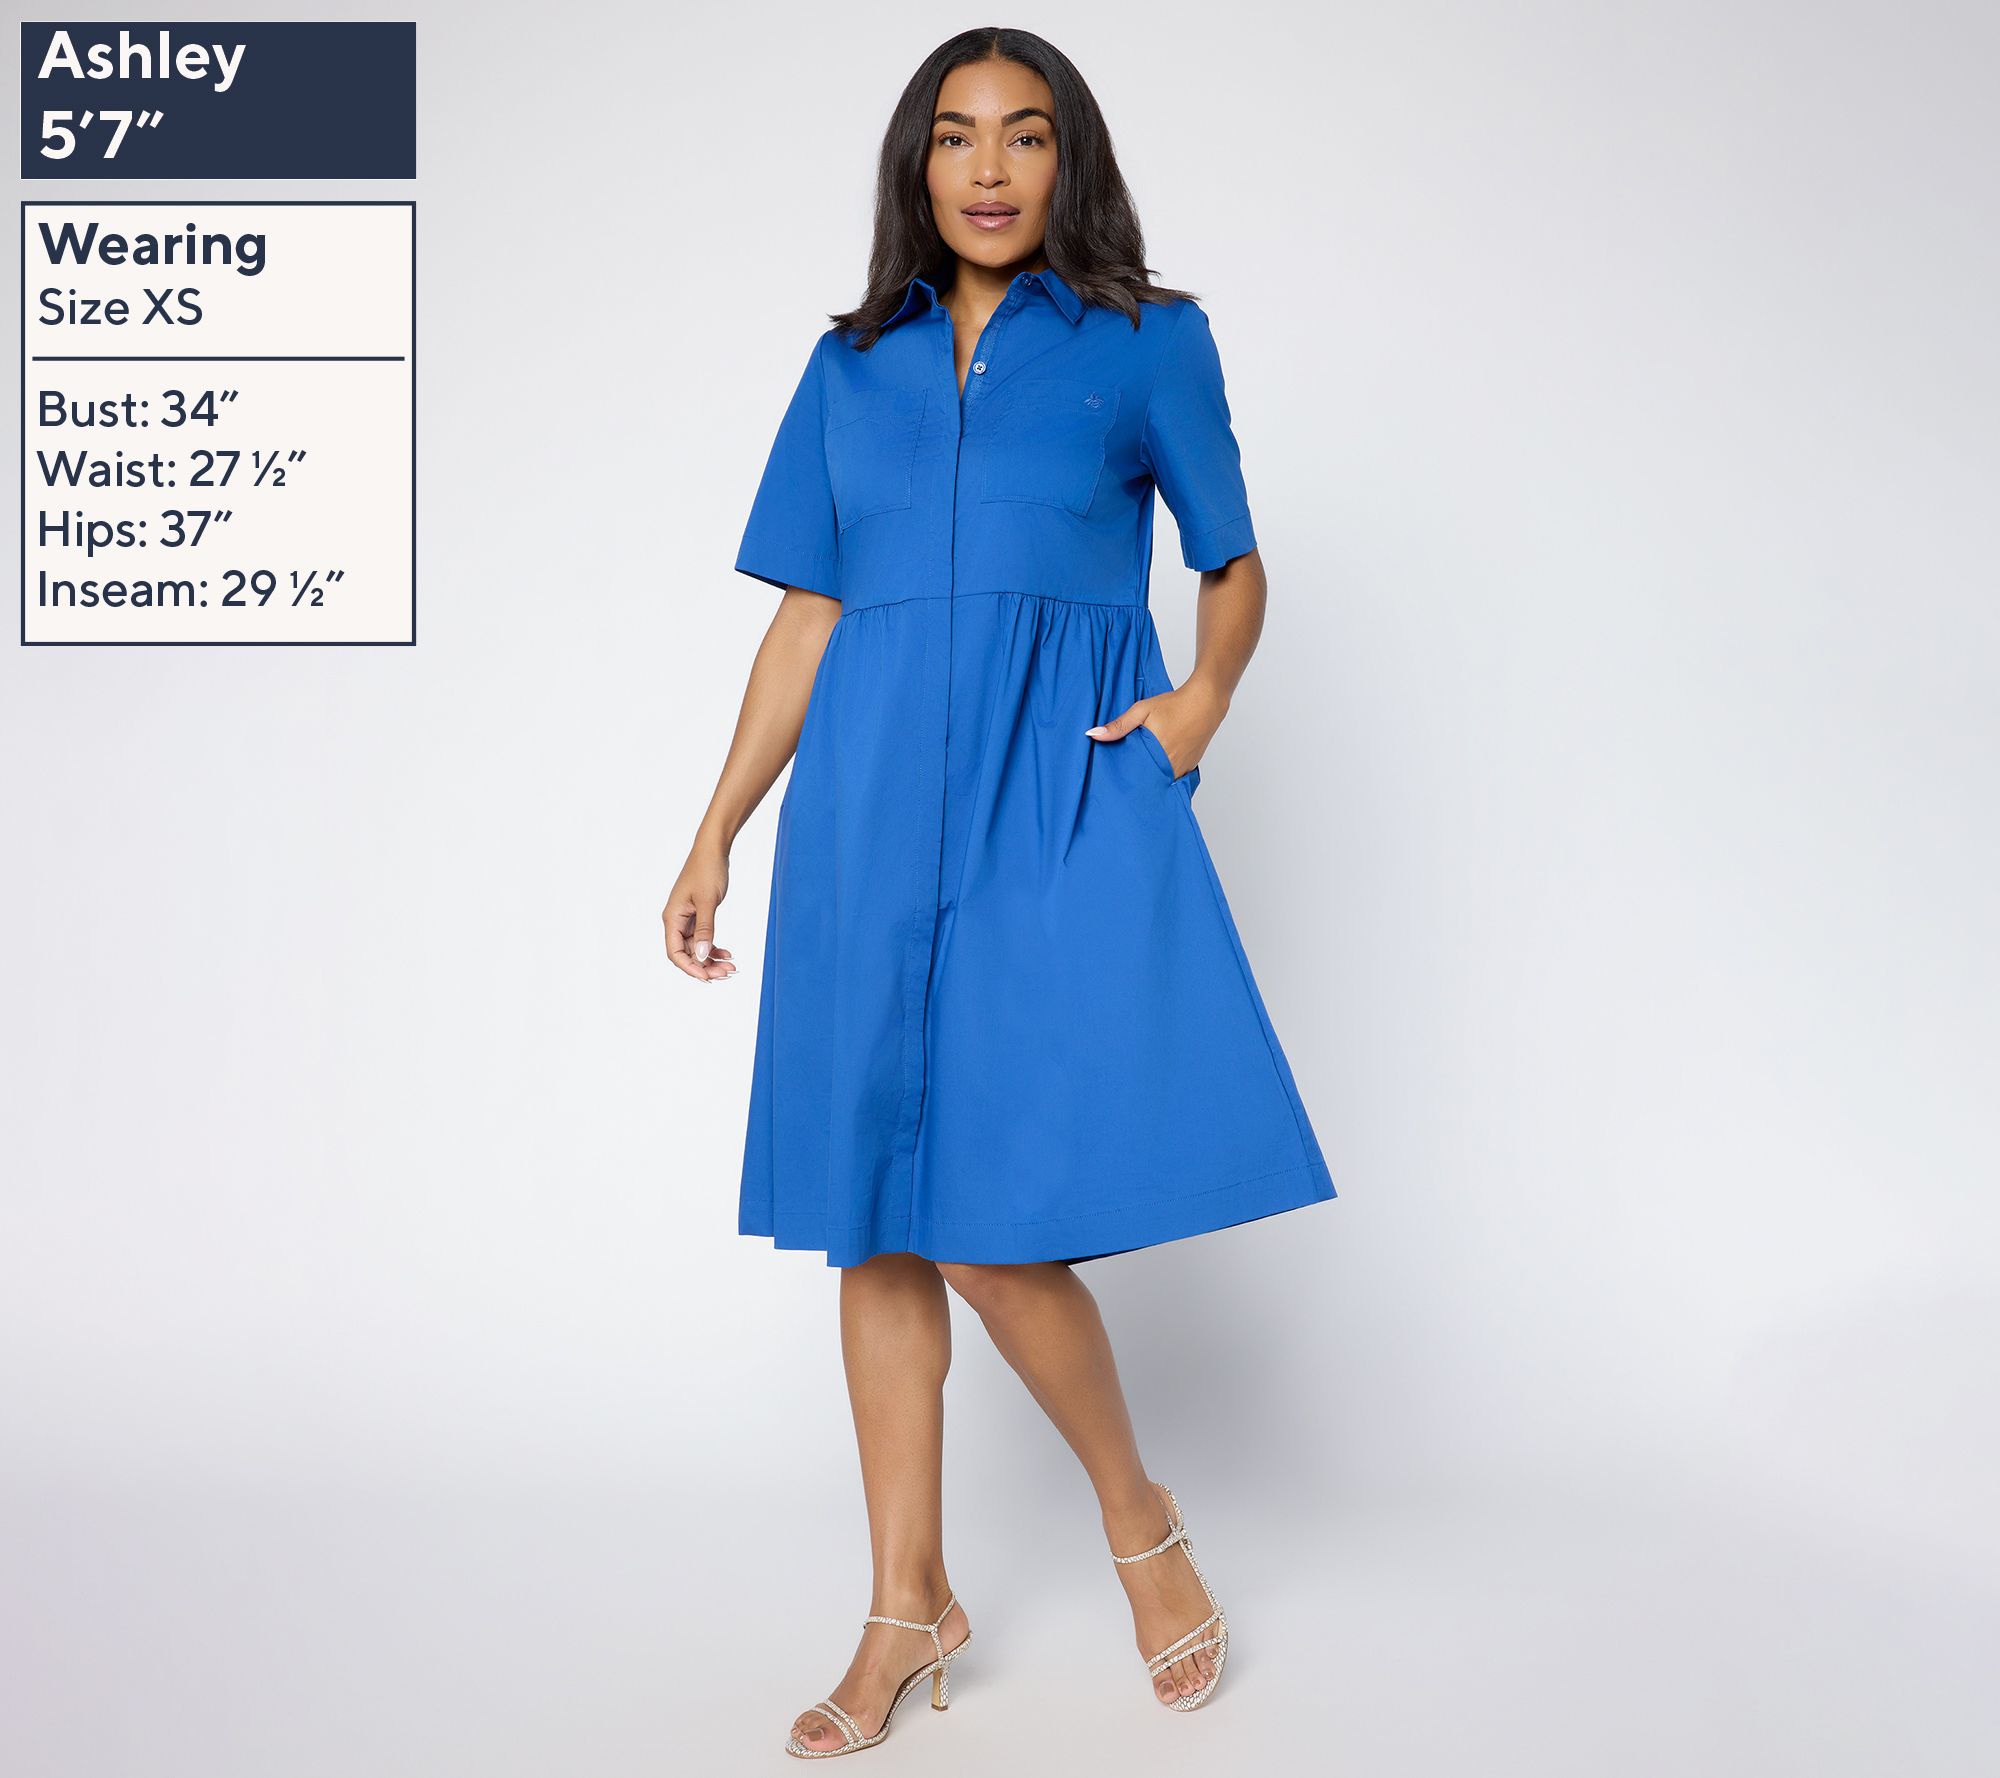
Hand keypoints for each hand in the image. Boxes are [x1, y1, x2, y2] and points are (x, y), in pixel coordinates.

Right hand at [663, 840, 736, 982]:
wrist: (713, 850)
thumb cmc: (707, 870)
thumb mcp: (708, 901)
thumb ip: (705, 929)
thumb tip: (702, 955)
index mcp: (672, 918)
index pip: (675, 953)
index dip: (690, 968)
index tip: (709, 977)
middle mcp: (676, 921)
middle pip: (686, 954)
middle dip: (705, 966)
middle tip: (727, 972)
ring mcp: (686, 919)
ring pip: (696, 948)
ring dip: (711, 959)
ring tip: (731, 966)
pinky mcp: (697, 915)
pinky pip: (702, 938)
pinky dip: (714, 947)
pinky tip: (727, 953)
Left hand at [1085, 681, 1227, 778]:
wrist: (1205, 702)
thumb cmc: (1174, 704)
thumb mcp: (1142, 710)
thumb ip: (1119, 725)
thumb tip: (1093, 734)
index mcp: (1157, 753)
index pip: (1135, 776)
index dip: (1125, 778)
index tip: (1114, 780)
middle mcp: (1171, 765)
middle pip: (1148, 781)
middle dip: (1137, 780)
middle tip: (1124, 780)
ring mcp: (1182, 768)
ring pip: (1161, 781)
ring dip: (1151, 778)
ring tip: (1139, 774)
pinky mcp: (1190, 767)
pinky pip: (1173, 777)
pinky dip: (1164, 774)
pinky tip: (1157, 766)